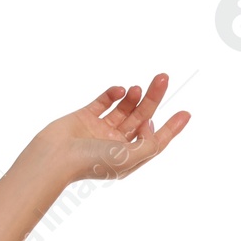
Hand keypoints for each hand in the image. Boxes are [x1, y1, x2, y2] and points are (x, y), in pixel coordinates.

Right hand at [24, 75, 189, 185]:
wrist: (54, 157)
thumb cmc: (92, 163)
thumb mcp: (129, 158)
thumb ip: (148, 144)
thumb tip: (151, 124)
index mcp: (129, 158)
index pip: (155, 140)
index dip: (171, 128)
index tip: (186, 112)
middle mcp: (116, 144)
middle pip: (141, 118)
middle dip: (153, 99)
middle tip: (163, 78)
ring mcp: (100, 130)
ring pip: (124, 108)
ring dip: (134, 96)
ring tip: (139, 87)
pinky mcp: (84, 116)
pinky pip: (103, 101)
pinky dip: (112, 94)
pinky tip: (119, 90)